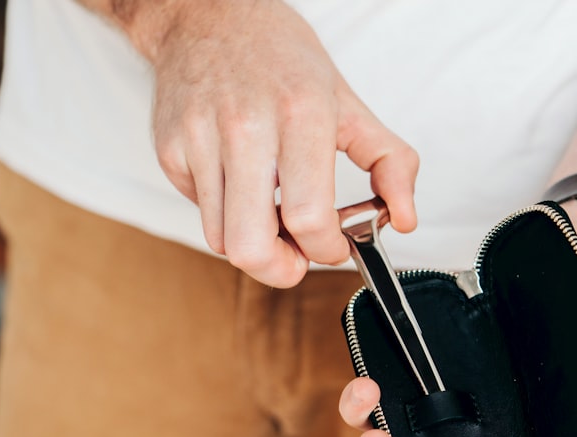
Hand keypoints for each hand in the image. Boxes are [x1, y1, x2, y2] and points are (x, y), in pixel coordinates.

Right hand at [135, 0, 417, 286]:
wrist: (208, 14)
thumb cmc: (280, 58)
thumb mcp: (347, 102)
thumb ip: (389, 162)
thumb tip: (406, 217)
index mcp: (300, 114)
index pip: (309, 218)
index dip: (326, 250)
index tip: (333, 247)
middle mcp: (245, 126)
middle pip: (250, 247)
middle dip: (280, 271)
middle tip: (297, 258)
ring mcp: (199, 138)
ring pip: (221, 239)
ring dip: (253, 242)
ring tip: (272, 212)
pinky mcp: (169, 149)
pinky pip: (199, 211)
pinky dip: (224, 213)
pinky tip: (240, 182)